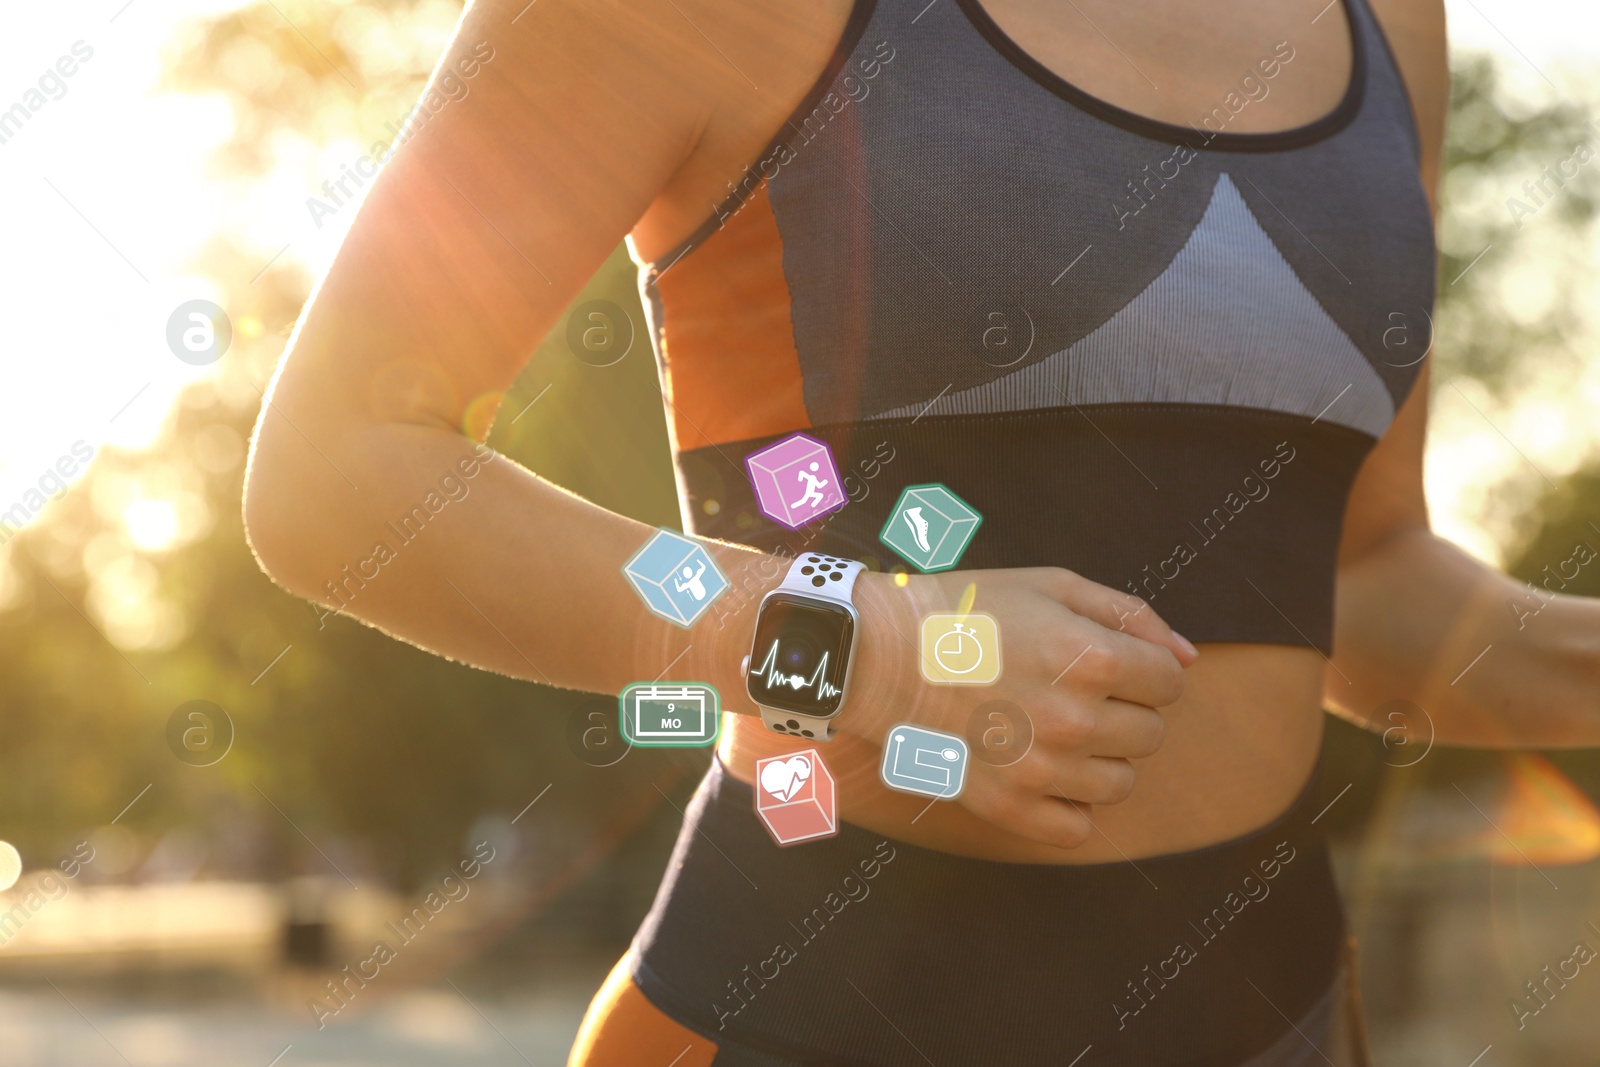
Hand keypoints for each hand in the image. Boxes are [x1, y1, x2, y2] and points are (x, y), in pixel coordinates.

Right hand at [843, 567, 1197, 848]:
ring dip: (1098, 757)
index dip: (1141, 667)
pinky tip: (1038, 769)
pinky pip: (1077, 828)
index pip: (1170, 681)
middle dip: (1122, 710)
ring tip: (1048, 727)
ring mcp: (1041, 770)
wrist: (878, 654)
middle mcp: (1075, 719)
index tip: (1099, 661)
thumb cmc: (969, 611)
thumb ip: (1131, 616)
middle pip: (1152, 733)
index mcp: (1092, 658)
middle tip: (1067, 690)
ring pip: (1121, 783)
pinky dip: (1067, 804)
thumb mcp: (1052, 587)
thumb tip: (1186, 659)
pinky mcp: (1008, 807)